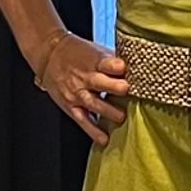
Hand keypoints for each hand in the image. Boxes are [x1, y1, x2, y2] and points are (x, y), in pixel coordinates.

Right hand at [36, 32, 129, 146]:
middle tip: (126, 90)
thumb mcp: (96, 51)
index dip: (115, 65)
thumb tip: (140, 69)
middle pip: (100, 82)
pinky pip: (83, 120)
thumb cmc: (79, 54)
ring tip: (121, 117)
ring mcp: (77, 93)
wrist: (49, 56)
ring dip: (108, 111)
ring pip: (93, 103)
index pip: (105, 62)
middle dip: (114, 87)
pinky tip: (104, 139)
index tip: (124, 68)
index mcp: (94, 61)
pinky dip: (93, 131)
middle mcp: (85, 77)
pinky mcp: (71, 106)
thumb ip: (116, 61)